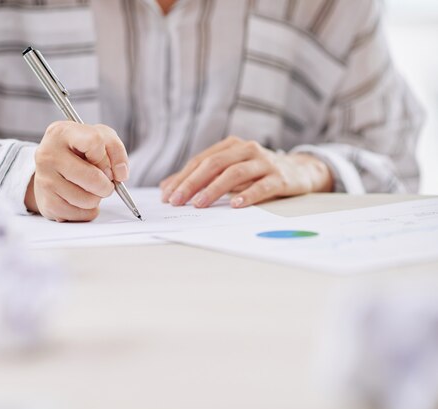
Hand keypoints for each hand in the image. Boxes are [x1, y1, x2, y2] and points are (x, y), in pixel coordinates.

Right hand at [24, 121, 128, 221]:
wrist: (52, 168)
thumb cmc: (78, 151)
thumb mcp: (99, 137)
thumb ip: (115, 149)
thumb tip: (120, 174)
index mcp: (61, 132)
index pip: (94, 142)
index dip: (107, 157)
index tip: (106, 165)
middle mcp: (48, 155)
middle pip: (93, 178)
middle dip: (107, 184)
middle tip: (105, 182)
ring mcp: (45, 180)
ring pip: (88, 200)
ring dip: (97, 198)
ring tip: (89, 189)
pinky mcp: (47, 203)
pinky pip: (81, 215)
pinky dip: (88, 211)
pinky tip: (80, 199)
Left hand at [160, 136, 332, 208]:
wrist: (299, 171)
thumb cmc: (257, 172)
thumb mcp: (229, 170)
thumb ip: (200, 178)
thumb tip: (166, 188)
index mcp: (230, 146)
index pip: (200, 160)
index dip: (182, 178)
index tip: (167, 195)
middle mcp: (246, 149)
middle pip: (214, 164)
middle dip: (192, 183)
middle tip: (177, 200)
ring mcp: (264, 162)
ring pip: (234, 173)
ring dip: (214, 189)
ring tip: (200, 203)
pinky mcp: (280, 177)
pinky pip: (262, 186)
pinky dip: (248, 195)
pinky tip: (235, 204)